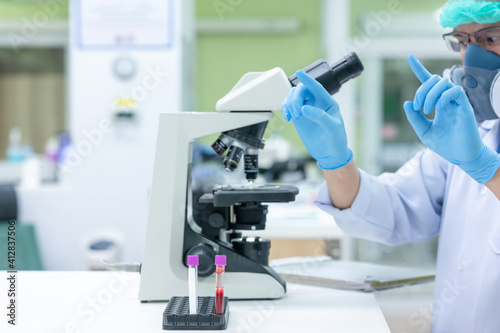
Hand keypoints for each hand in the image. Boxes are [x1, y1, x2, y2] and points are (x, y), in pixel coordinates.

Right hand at [281, 70, 351, 169]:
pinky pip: (288, 106)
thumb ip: (320, 117)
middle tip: (296, 112)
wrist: (329, 153)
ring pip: (293, 96)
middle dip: (296, 98)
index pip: (317, 87)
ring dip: (289, 103)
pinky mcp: (298, 116)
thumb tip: (305, 108)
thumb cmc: (336, 140)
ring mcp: (306, 109)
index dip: (308, 80)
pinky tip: (287, 117)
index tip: (299, 72)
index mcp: (327, 102)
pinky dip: (285, 109)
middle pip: (301, 90)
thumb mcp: (332, 128)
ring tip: (293, 116)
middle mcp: (316, 103)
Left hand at [404, 54, 499, 183]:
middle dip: (422, 90)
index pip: (428, 82)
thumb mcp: (424, 132)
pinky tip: (438, 108)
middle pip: (434, 80)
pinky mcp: (465, 106)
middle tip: (418, 107)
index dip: (419, 68)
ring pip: (443, 83)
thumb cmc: (445, 145)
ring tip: (426, 110)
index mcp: (437, 103)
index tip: (410, 57)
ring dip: (430, 94)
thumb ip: (415, 118)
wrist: (461, 156)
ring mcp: (456, 102)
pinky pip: (454, 91)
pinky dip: (443, 97)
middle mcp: (447, 99)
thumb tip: (408, 103)